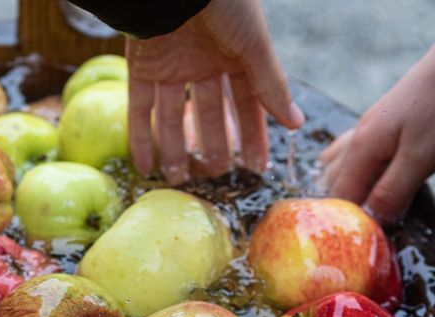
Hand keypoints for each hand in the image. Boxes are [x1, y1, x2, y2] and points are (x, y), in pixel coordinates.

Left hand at [126, 0, 302, 182]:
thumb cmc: (225, 2)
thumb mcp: (254, 45)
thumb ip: (271, 85)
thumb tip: (296, 124)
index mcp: (235, 55)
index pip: (246, 104)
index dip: (253, 135)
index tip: (257, 167)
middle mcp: (203, 63)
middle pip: (209, 114)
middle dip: (214, 146)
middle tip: (219, 177)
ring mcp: (171, 66)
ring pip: (173, 117)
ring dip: (175, 149)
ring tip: (180, 181)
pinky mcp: (141, 67)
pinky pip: (139, 108)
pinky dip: (140, 138)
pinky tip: (146, 167)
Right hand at [321, 32, 434, 221]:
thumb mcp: (422, 158)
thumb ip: (393, 191)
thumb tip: (373, 221)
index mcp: (360, 150)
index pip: (339, 198)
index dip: (350, 221)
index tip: (367, 239)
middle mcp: (355, 139)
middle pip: (334, 184)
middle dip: (345, 208)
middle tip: (365, 230)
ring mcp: (367, 128)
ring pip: (339, 166)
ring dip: (345, 188)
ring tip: (356, 208)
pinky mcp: (382, 121)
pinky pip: (351, 150)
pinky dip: (350, 167)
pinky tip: (356, 170)